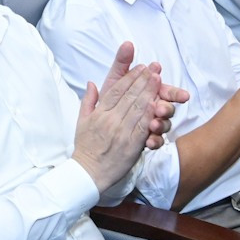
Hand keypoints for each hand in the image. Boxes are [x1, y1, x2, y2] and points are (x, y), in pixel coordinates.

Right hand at [72, 44, 178, 191]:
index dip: (129, 77)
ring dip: (150, 92)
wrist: (89, 172)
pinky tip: (157, 103)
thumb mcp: (81, 121)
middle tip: (154, 68)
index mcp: (99, 114)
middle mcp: (110, 120)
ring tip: (158, 79)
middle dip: (143, 80)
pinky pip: (143, 126)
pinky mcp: (132, 145)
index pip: (116, 91)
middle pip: (130, 96)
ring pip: (138, 108)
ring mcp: (122, 132)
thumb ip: (88, 101)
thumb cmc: (85, 147)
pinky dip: (150, 114)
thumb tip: (91, 83)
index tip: (140, 67)